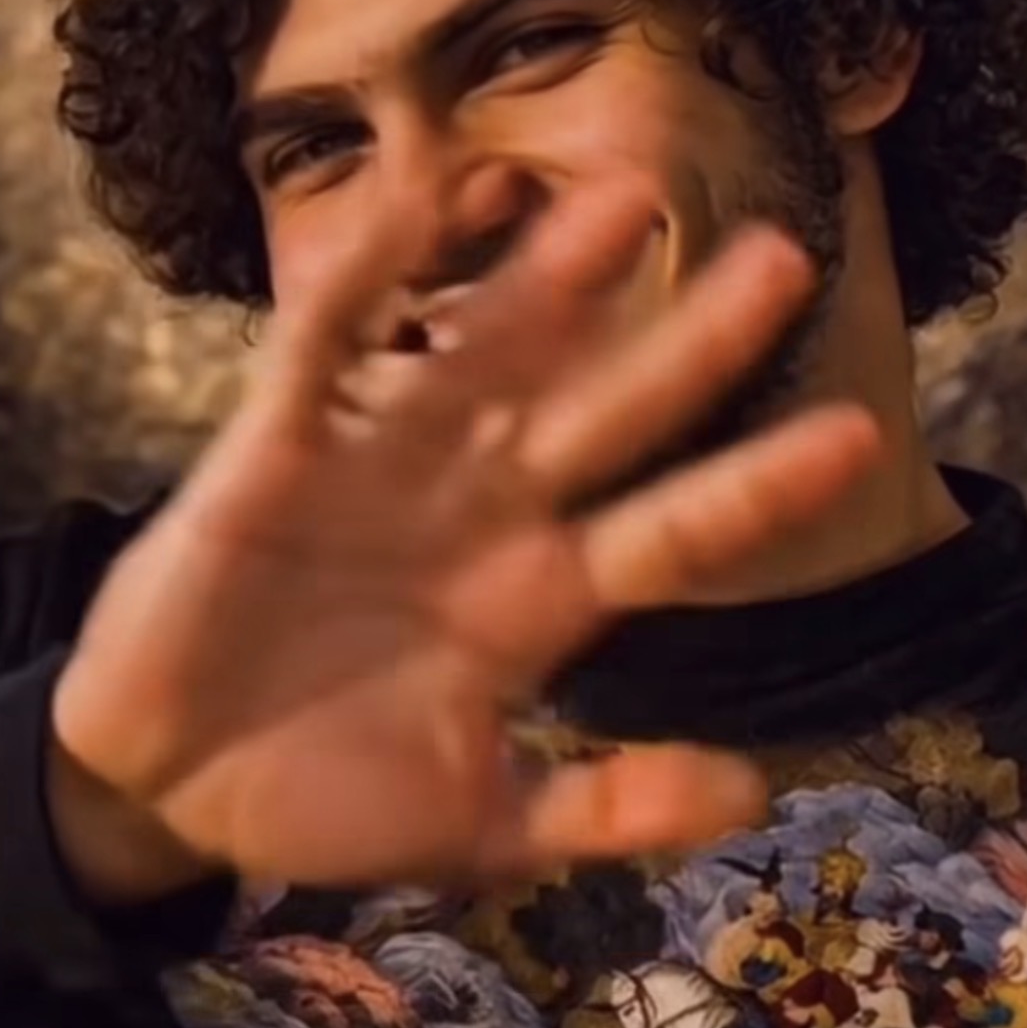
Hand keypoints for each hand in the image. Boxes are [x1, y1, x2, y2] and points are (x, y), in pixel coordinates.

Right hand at [50, 181, 880, 892]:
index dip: (755, 487)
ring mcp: (383, 473)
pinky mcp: (279, 448)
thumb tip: (754, 793)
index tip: (855, 436)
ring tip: (622, 201)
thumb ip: (605, 807)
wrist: (171, 788)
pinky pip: (330, 348)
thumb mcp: (478, 826)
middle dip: (684, 346)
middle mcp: (479, 518)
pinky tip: (430, 202)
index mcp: (537, 604)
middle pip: (601, 416)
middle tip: (780, 262)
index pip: (668, 533)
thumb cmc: (323, 800)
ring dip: (547, 283)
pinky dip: (371, 278)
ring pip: (481, 357)